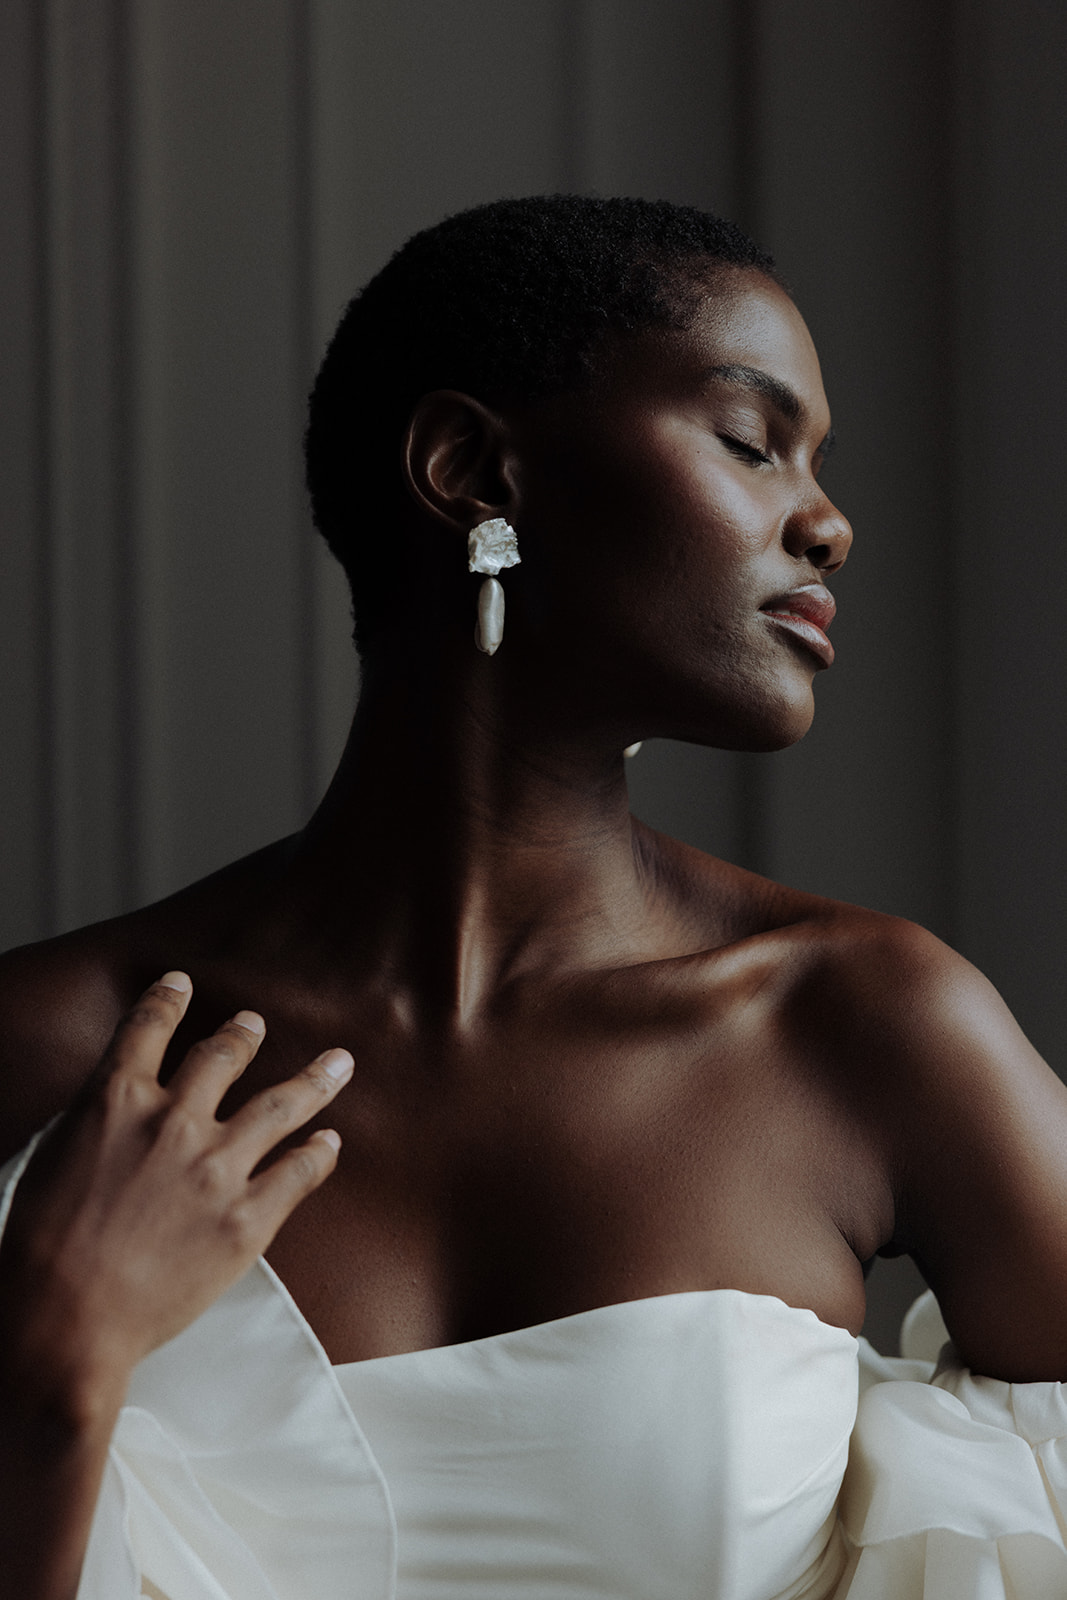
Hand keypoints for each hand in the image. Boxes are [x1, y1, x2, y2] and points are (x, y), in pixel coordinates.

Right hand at [0, 973, 351, 1399]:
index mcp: (114, 1100)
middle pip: (223, 1057)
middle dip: (242, 1035)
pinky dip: (319, 1153)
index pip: (146, 1029)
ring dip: (313, 1078)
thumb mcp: (51, 1157)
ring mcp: (216, 1167)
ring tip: (337, 1062)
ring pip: (281, 1103)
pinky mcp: (247, 1218)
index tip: (181, 983)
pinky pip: (298, 1172)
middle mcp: (173, 1121)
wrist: (65, 1322)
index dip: (167, 1001)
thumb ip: (94, 1121)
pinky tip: (330, 1142)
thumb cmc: (39, 1251)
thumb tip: (116, 1104)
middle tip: (254, 1023)